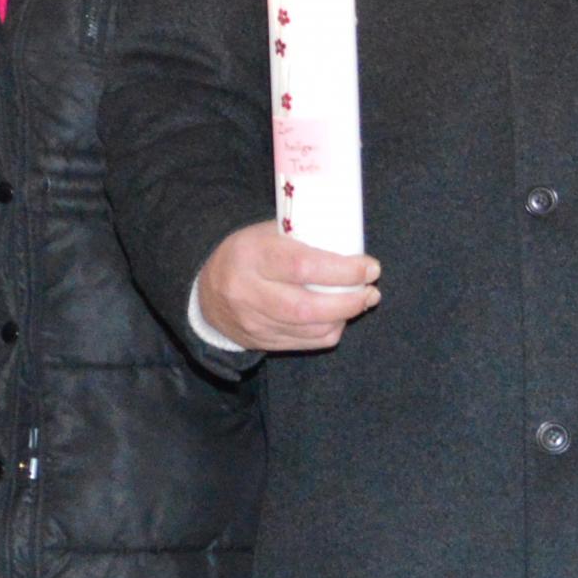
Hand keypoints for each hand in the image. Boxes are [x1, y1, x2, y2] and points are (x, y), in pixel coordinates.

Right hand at [192, 222, 380, 350]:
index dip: (343, 271)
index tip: (370, 267)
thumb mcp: (268, 234)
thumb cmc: (249, 253)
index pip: (303, 267)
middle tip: (371, 292)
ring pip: (310, 330)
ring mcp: (253, 323)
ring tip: (361, 301)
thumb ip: (305, 237)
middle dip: (349, 302)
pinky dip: (329, 331)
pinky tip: (337, 317)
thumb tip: (353, 244)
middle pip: (308, 307)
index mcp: (252, 256)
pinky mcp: (260, 343)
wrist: (206, 290)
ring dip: (344, 317)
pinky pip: (306, 343)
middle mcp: (249, 293)